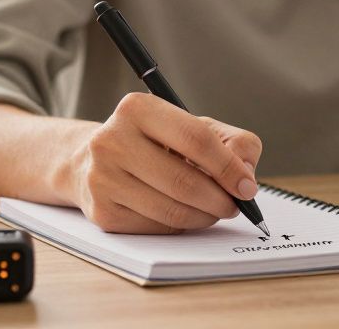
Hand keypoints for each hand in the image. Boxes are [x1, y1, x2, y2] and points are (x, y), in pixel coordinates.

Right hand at [71, 92, 262, 233]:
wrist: (90, 162)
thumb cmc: (151, 143)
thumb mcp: (191, 127)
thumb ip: (231, 142)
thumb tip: (247, 175)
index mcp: (138, 109)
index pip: (196, 139)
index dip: (229, 167)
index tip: (247, 186)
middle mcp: (112, 140)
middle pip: (184, 181)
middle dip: (220, 199)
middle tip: (235, 205)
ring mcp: (103, 178)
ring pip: (172, 211)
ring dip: (204, 217)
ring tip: (214, 210)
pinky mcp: (102, 212)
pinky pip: (156, 228)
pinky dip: (181, 226)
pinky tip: (185, 214)